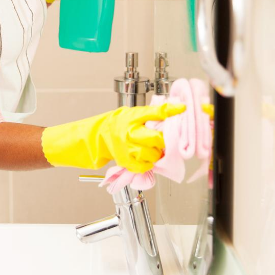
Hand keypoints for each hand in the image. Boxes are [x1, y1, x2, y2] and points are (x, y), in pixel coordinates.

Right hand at [41, 103, 185, 172]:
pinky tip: (146, 158)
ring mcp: (126, 147)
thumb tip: (169, 113)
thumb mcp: (129, 113)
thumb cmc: (110, 125)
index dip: (171, 110)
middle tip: (166, 139)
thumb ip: (147, 115)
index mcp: (131, 116)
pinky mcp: (125, 161)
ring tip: (154, 149)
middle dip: (165, 140)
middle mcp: (129, 131)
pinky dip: (148, 164)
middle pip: (157, 137)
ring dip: (157, 153)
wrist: (90, 138)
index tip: (183, 109)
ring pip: (153, 154)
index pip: (155, 111)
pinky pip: (144, 165)